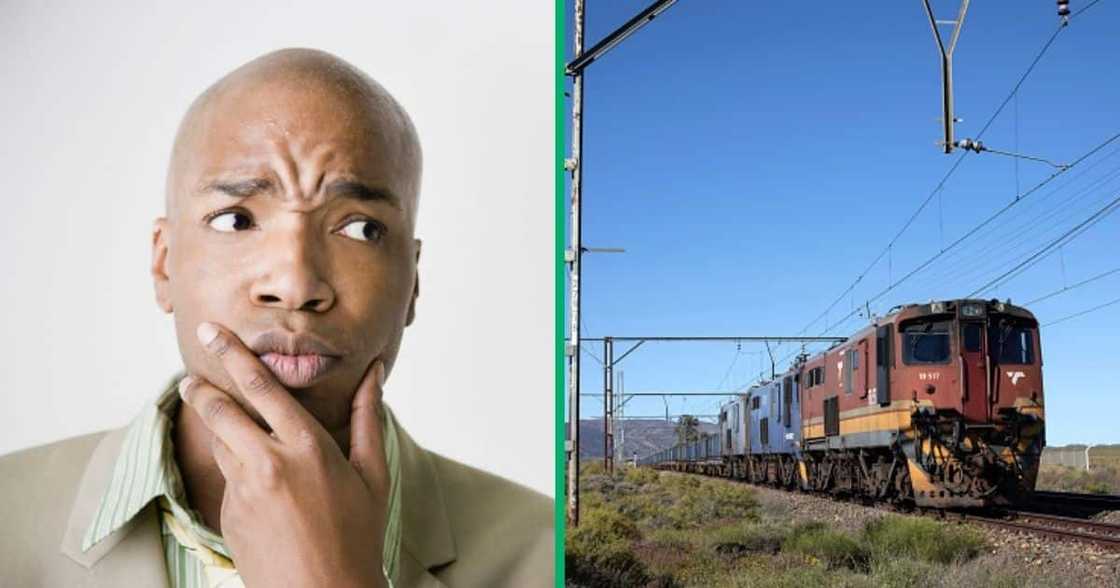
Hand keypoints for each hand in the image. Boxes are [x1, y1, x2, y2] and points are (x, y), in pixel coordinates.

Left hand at [178, 322, 388, 587]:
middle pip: (221, 411)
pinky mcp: (228, 516)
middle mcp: (268, 463)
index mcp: (307, 446)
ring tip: (224, 420)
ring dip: (220, 429)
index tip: (212, 334)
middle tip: (191, 371)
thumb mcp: (373, 474)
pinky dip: (240, 473)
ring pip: (221, 445)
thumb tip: (374, 373)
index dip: (233, 355)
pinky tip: (264, 490)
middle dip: (201, 387)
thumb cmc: (359, 535)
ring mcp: (243, 492)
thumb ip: (368, 418)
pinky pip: (229, 482)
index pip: (261, 387)